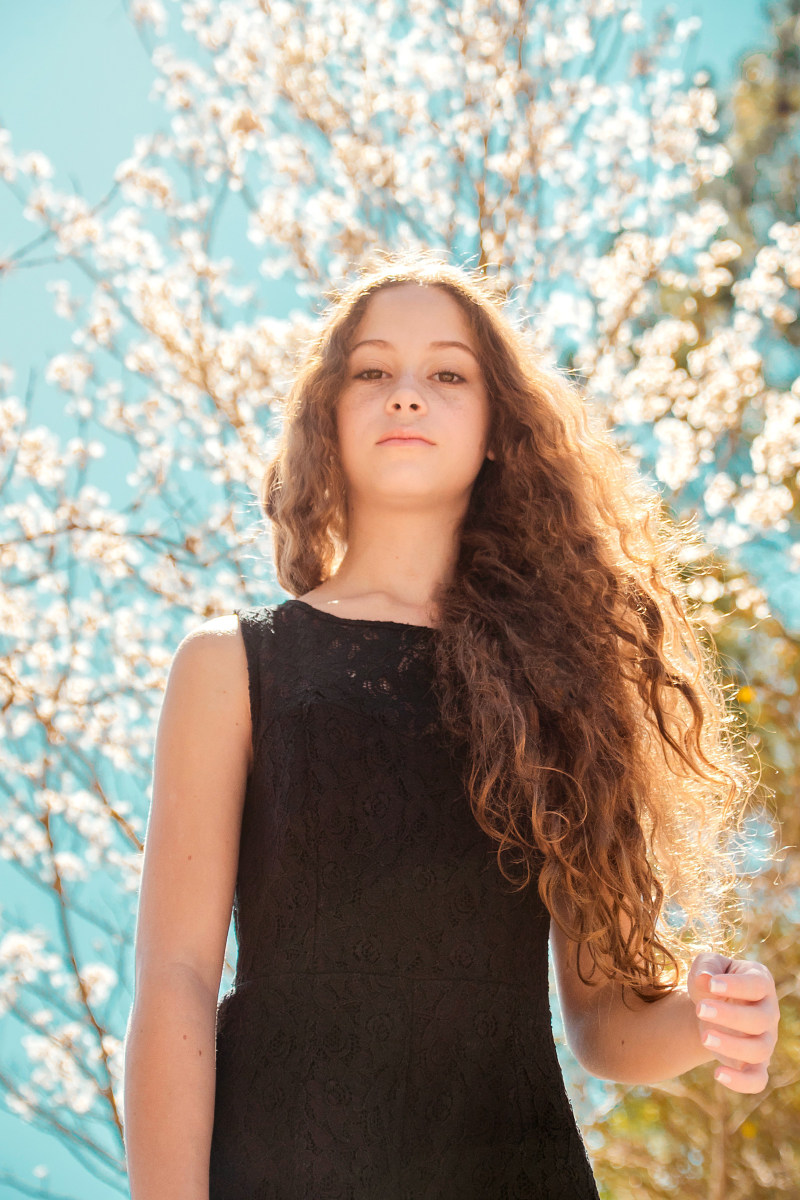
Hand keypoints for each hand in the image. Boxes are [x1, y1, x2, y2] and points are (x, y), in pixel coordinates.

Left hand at [687, 951, 779, 1093]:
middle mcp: (769, 1012)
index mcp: (761, 982)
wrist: (711, 1006)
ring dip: (732, 1046)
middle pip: (761, 1019)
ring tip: (704, 1037)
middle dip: (730, 1016)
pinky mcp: (756, 1064)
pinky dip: (742, 1082)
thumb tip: (704, 978)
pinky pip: (758, 1080)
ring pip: (759, 1049)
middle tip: (700, 1009)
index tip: (711, 985)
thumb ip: (706, 966)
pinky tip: (718, 1074)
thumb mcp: (707, 965)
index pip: (758, 985)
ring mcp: (765, 1040)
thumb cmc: (712, 981)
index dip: (736, 986)